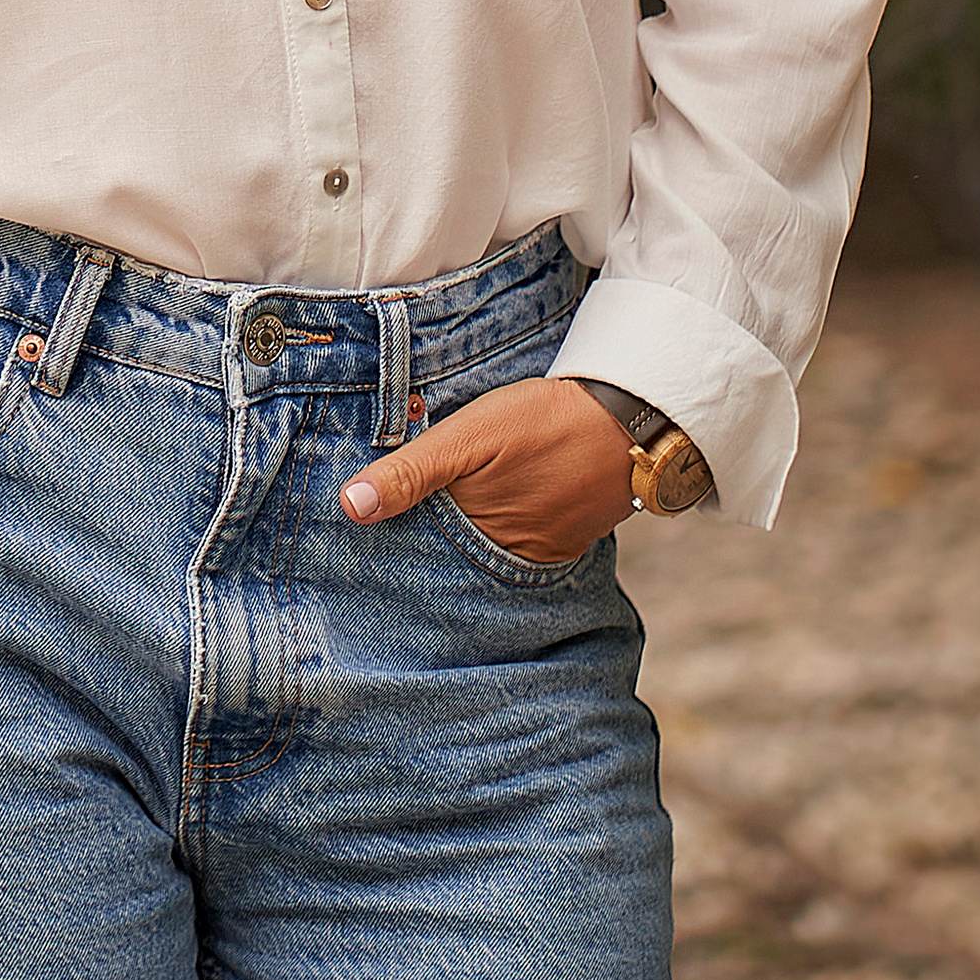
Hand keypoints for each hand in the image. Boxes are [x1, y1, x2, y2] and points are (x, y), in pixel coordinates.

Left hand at [340, 376, 634, 563]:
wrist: (627, 420)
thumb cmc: (542, 424)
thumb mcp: (465, 438)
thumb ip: (411, 472)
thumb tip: (351, 506)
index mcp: (476, 537)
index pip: (418, 554)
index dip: (392, 542)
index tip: (359, 542)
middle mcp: (508, 559)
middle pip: (451, 558)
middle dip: (424, 546)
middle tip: (387, 533)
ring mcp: (540, 553)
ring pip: (484, 550)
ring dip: (462, 538)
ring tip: (433, 520)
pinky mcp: (565, 540)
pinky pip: (518, 542)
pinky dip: (498, 531)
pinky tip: (488, 509)